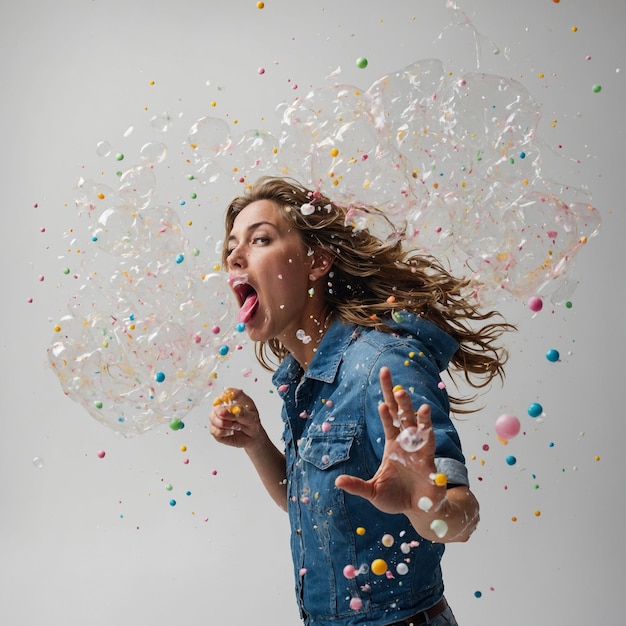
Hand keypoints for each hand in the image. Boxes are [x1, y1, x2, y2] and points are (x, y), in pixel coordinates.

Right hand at [209, 388, 263, 449]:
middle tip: (235, 420)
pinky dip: (223, 432)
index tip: (230, 404)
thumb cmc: (252, 424)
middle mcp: (225, 406)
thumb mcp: (251, 418)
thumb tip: (230, 410)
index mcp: (236, 399)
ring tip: (235, 426)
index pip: (228, 392)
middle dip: (225, 414)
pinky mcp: (215, 428)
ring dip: (225, 424)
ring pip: (213, 417)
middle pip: (217, 405)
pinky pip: (213, 430)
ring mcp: (218, 417)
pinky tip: (230, 432)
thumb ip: (241, 413)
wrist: (252, 437)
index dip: (226, 396)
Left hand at [335, 366, 446, 518]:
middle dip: (394, 394)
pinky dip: (425, 428)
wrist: (419, 511)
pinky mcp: (428, 461)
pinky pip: (427, 441)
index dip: (383, 404)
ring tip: (402, 392)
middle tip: (387, 372)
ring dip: (408, 408)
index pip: (387, 418)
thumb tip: (337, 481)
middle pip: (399, 412)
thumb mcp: (372, 492)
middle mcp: (406, 442)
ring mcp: (417, 449)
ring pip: (413, 423)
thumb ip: (357, 485)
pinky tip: (423, 413)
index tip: (379, 389)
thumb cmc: (395, 498)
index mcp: (392, 444)